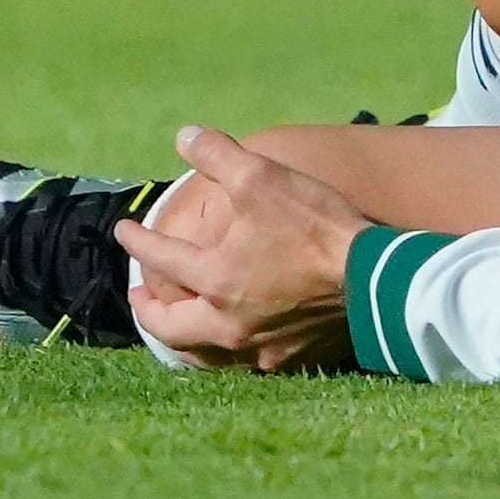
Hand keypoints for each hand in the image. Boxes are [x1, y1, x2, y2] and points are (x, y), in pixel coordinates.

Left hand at [114, 125, 370, 372]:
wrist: (376, 277)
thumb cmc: (315, 225)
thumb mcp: (261, 176)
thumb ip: (217, 155)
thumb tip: (184, 136)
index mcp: (214, 279)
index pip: (161, 260)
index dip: (137, 241)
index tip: (123, 230)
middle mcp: (227, 323)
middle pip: (170, 328)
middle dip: (148, 311)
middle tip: (140, 295)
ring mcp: (259, 348)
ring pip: (204, 354)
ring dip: (184, 339)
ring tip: (180, 325)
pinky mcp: (290, 360)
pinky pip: (245, 363)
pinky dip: (226, 351)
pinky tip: (234, 340)